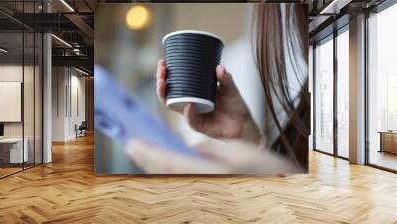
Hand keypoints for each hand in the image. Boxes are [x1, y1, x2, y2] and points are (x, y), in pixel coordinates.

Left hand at [127, 138, 299, 173]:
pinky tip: (168, 162)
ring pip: (173, 177)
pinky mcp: (211, 188)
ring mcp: (207, 189)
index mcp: (210, 174)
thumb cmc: (269, 173)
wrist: (281, 191)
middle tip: (132, 146)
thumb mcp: (246, 155)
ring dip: (156, 164)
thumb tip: (194, 146)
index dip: (150, 153)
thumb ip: (217, 151)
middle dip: (148, 159)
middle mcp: (204, 184)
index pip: (171, 163)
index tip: (133, 143)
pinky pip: (183, 179)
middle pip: (167, 172)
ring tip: (144, 153)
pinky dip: (169, 169)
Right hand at [156, 59, 259, 142]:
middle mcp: (189, 103)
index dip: (166, 73)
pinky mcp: (198, 126)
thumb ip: (226, 79)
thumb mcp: (231, 88)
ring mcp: (192, 114)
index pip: (174, 82)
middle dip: (160, 81)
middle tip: (161, 70)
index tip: (163, 62)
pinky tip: (189, 104)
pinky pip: (190, 119)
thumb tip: (219, 67)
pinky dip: (188, 112)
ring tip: (164, 82)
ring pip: (172, 106)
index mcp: (193, 92)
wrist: (243, 124)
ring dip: (165, 94)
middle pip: (168, 93)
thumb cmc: (234, 105)